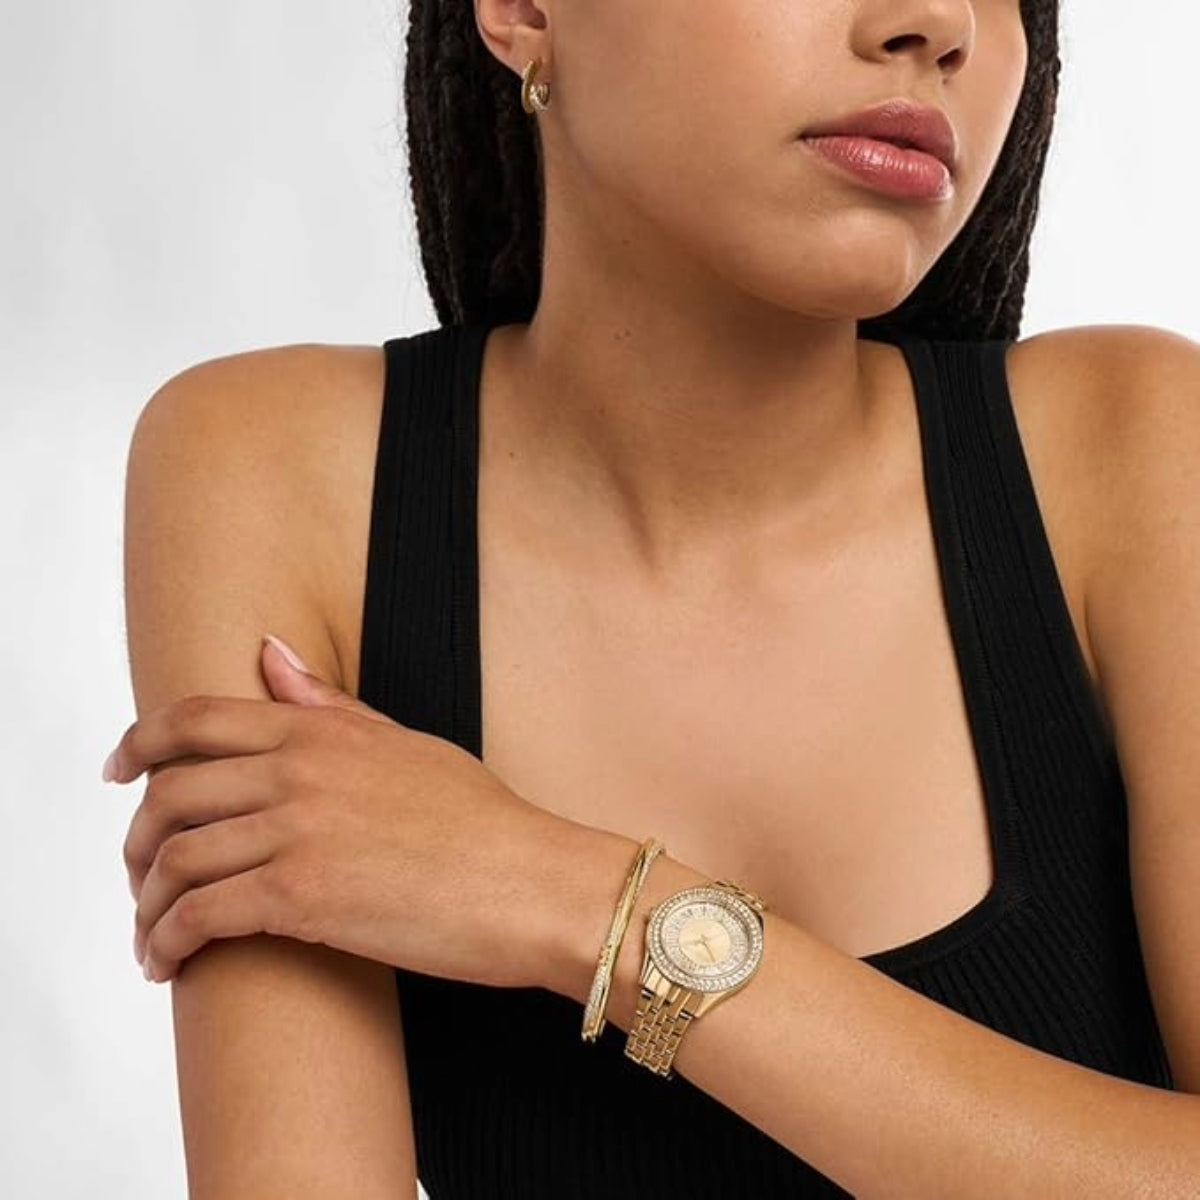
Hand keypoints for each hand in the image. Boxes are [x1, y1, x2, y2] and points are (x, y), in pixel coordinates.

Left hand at [105, 635, 586, 987]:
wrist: (531, 883)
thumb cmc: (481, 820)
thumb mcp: (404, 745)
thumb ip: (329, 705)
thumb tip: (273, 654)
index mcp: (318, 730)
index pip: (194, 719)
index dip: (138, 743)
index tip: (117, 771)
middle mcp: (296, 771)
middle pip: (168, 793)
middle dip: (136, 840)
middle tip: (140, 874)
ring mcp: (295, 831)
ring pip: (173, 859)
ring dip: (146, 902)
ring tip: (152, 933)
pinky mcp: (301, 897)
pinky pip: (198, 915)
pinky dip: (166, 941)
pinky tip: (169, 961)